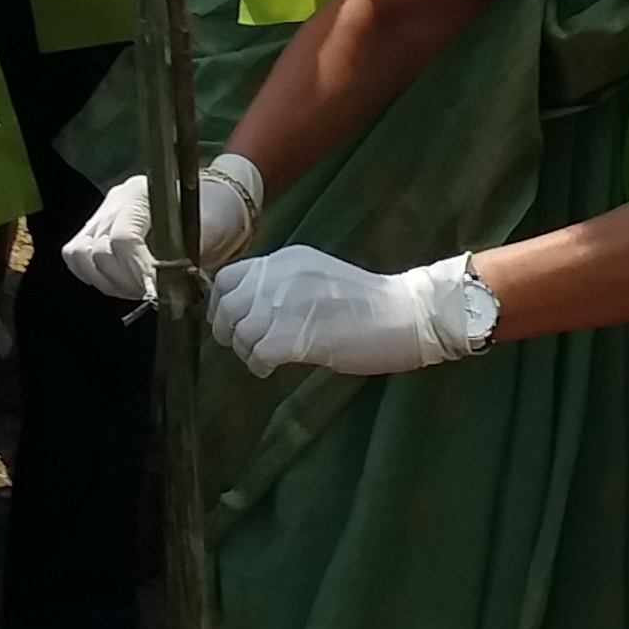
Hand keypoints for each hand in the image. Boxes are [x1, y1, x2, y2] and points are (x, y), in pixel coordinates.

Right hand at [56, 153, 264, 302]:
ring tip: (138, 290)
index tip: (155, 295)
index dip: (137, 272)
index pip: (123, 238)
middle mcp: (115, 200)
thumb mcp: (208, 236)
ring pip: (80, 255)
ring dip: (109, 282)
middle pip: (99, 251)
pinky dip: (97, 277)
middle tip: (153, 296)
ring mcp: (101, 213)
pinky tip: (123, 285)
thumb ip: (183, 264)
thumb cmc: (217, 216)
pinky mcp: (94, 228)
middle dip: (126, 282)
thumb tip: (170, 298)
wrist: (215, 203)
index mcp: (143, 193)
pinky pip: (77, 257)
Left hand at [207, 245, 484, 377]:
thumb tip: (250, 310)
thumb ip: (283, 286)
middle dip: (229, 331)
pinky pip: (258, 353)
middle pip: (229, 306)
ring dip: (247, 351)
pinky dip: (259, 365)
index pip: (228, 277)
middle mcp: (281, 275)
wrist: (406, 314)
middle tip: (247, 348)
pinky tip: (274, 368)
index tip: (232, 324)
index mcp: (285, 260)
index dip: (222, 305)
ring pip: (240, 331)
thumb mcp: (316, 278)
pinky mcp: (298, 334)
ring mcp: (288, 303)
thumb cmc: (366, 303)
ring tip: (266, 361)